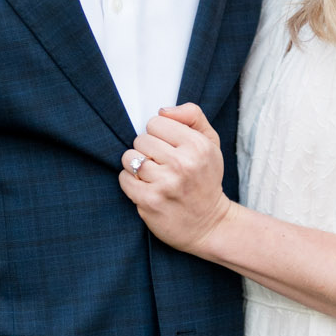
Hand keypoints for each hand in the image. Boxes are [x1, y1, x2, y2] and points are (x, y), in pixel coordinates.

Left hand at [119, 103, 231, 255]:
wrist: (210, 225)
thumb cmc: (206, 180)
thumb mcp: (211, 143)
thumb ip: (192, 116)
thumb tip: (163, 111)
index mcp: (198, 145)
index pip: (156, 122)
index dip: (159, 134)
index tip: (169, 148)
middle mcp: (182, 164)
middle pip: (141, 139)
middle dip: (148, 150)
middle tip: (162, 165)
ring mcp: (165, 184)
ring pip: (129, 157)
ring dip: (136, 166)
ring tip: (153, 176)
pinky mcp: (150, 201)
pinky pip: (124, 178)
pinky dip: (131, 182)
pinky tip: (146, 188)